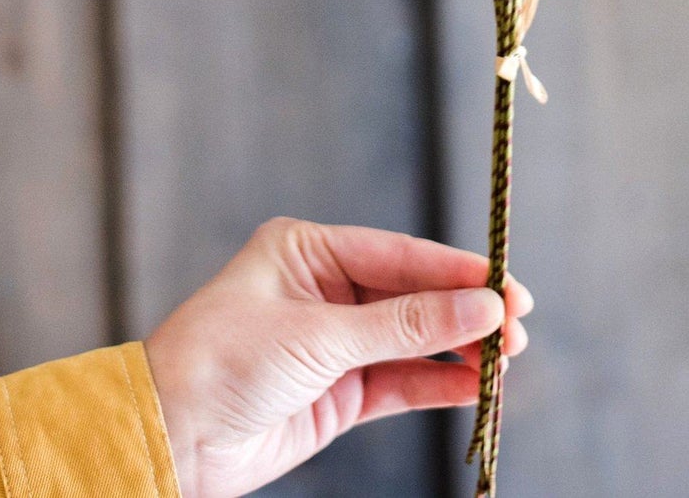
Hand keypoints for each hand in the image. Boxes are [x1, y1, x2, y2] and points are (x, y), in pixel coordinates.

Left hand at [144, 217, 531, 497]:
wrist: (168, 439)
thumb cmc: (223, 361)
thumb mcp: (319, 336)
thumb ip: (405, 325)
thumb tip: (483, 309)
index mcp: (308, 249)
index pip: (400, 254)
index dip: (456, 272)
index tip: (507, 285)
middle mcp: (324, 289)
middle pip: (411, 295)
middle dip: (464, 311)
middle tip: (520, 325)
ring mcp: (331, 342)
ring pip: (410, 340)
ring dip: (457, 349)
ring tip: (507, 359)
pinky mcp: (335, 392)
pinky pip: (398, 382)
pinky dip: (435, 384)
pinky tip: (473, 386)